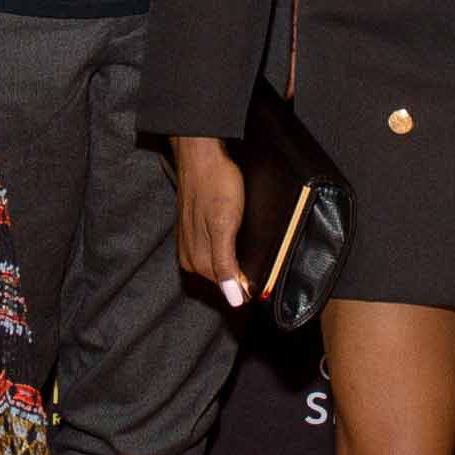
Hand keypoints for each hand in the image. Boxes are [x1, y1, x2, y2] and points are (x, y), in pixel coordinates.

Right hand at [170, 136, 247, 303]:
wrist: (201, 155)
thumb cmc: (214, 185)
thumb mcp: (224, 226)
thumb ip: (225, 264)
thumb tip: (233, 299)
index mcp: (196, 261)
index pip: (228, 290)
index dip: (248, 286)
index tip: (265, 280)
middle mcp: (189, 257)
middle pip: (222, 279)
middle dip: (240, 275)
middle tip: (260, 258)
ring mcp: (190, 244)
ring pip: (219, 265)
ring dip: (235, 262)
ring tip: (249, 244)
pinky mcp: (194, 232)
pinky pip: (215, 251)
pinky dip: (229, 248)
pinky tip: (237, 236)